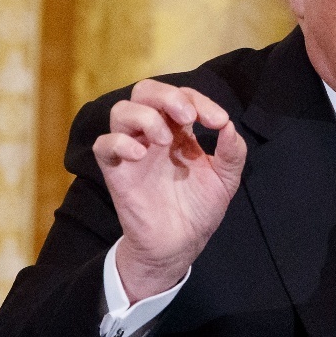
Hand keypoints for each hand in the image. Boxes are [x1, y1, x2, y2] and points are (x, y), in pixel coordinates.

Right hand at [92, 80, 246, 302]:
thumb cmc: (199, 208)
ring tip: (166, 140)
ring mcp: (133, 151)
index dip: (200, 101)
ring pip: (121, 111)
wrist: (181, 245)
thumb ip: (232, 152)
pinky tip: (141, 155)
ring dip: (146, 117)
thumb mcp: (226, 179)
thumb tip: (229, 126)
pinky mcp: (117, 172)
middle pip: (145, 91)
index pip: (182, 97)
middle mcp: (153, 134)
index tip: (219, 122)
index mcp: (179, 130)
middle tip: (188, 117)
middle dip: (167, 96)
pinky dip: (119, 142)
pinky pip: (103, 145)